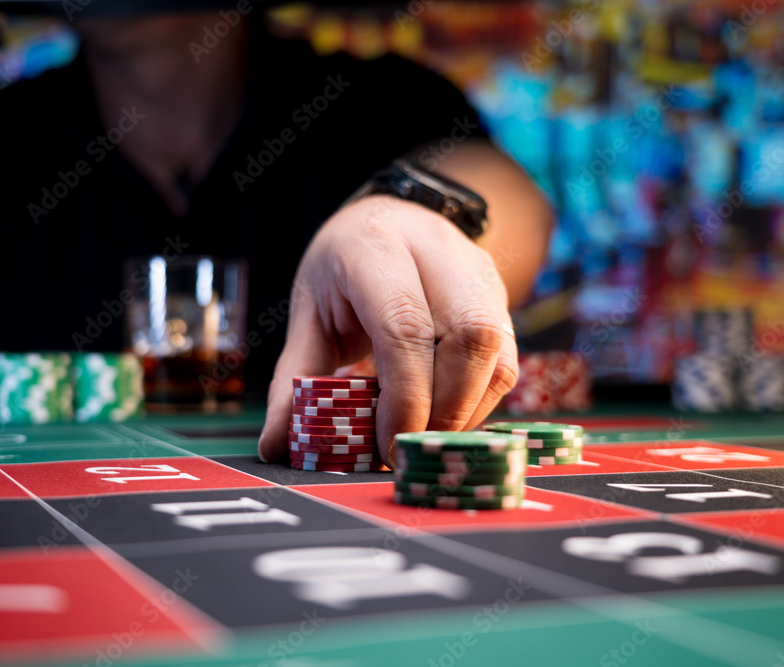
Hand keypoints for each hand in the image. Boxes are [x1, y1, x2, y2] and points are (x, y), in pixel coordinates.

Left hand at [257, 195, 518, 466]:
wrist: (391, 219)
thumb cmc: (343, 270)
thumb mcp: (309, 313)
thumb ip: (294, 378)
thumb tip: (276, 446)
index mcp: (375, 247)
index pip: (405, 325)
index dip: (404, 395)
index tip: (388, 444)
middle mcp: (436, 249)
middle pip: (467, 337)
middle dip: (442, 409)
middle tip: (408, 448)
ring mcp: (476, 269)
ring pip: (496, 350)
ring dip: (465, 410)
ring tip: (426, 437)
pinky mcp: (499, 294)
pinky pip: (507, 359)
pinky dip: (480, 402)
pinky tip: (446, 418)